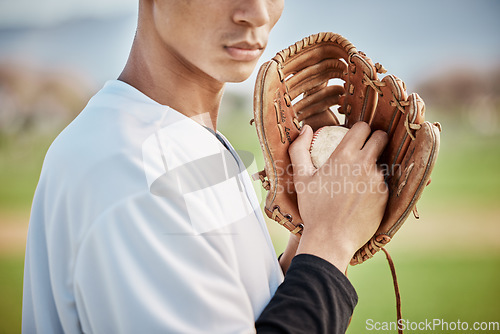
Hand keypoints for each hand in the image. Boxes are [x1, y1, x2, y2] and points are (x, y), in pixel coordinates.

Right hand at [288, 122, 388, 272]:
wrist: (331, 239)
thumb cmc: (313, 208)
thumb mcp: (300, 178)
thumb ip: (299, 149)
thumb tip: (306, 129)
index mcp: (344, 155)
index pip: (363, 127)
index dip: (360, 129)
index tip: (355, 136)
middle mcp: (365, 164)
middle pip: (381, 137)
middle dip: (375, 139)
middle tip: (366, 148)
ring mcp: (378, 180)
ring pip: (382, 162)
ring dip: (373, 165)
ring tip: (357, 180)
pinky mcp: (385, 196)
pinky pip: (383, 183)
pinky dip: (374, 186)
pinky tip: (361, 198)